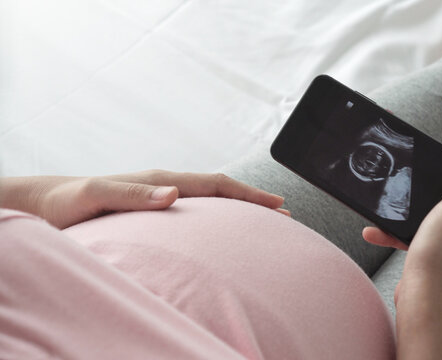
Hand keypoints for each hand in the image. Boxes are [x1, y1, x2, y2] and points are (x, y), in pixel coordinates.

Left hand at [0, 170, 286, 228]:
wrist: (47, 204)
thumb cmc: (68, 203)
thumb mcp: (96, 196)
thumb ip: (133, 195)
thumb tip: (175, 193)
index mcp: (161, 181)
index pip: (216, 184)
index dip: (249, 195)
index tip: (278, 204)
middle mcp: (167, 186)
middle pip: (222, 190)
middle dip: (254, 201)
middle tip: (285, 214)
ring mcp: (162, 196)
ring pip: (212, 200)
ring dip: (240, 209)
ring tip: (264, 222)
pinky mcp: (155, 210)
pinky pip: (197, 211)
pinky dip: (219, 217)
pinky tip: (222, 232)